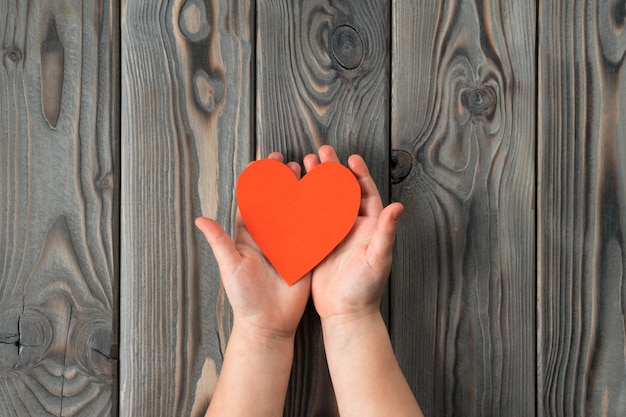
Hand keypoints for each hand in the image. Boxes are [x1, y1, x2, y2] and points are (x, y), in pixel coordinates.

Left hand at [195, 152, 310, 341]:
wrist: (268, 323)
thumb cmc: (245, 297)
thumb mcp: (230, 266)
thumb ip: (219, 241)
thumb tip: (199, 218)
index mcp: (250, 236)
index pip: (255, 201)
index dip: (261, 181)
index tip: (267, 162)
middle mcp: (270, 237)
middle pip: (279, 202)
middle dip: (285, 182)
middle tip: (293, 164)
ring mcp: (289, 245)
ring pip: (297, 213)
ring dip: (303, 194)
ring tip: (311, 176)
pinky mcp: (305, 256)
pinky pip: (312, 233)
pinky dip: (319, 217)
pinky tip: (327, 202)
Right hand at [305, 145, 402, 321]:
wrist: (346, 314)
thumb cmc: (366, 289)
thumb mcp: (378, 259)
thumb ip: (386, 233)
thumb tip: (398, 207)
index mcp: (370, 228)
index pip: (366, 194)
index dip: (359, 175)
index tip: (351, 159)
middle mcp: (352, 228)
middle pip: (342, 192)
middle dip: (332, 171)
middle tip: (322, 152)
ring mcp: (333, 235)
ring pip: (323, 202)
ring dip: (316, 182)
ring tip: (304, 163)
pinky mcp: (317, 245)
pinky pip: (309, 219)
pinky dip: (301, 204)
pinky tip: (291, 191)